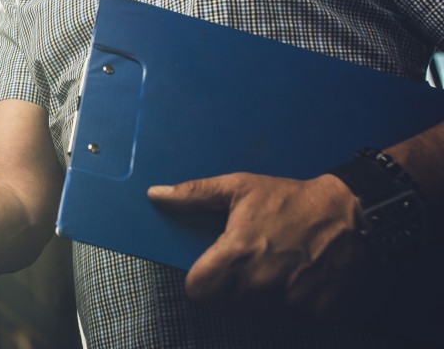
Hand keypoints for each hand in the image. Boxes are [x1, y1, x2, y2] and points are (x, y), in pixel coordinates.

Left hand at [148, 172, 375, 320]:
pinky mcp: (315, 315)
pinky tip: (296, 279)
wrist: (354, 215)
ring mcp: (289, 303)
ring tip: (273, 268)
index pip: (197, 291)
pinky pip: (287, 319)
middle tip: (246, 264)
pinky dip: (287, 305)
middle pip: (224, 304)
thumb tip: (155, 195)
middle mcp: (261, 284)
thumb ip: (193, 195)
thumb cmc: (290, 200)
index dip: (200, 280)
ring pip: (253, 314)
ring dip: (257, 298)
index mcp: (237, 254)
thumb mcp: (239, 188)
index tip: (211, 267)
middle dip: (228, 288)